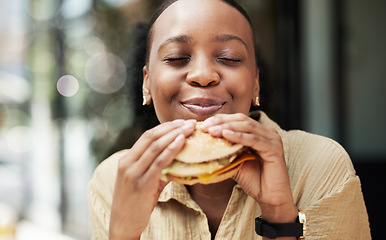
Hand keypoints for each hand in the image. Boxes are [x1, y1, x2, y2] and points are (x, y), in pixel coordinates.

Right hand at [109, 119, 195, 238]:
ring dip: (175, 135)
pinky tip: (182, 142)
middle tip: (189, 122)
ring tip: (190, 129)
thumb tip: (179, 159)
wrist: (123, 224)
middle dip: (172, 127)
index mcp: (126, 159)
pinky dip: (171, 150)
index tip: (181, 123)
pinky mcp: (142, 184)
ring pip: (156, 147)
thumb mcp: (144, 181)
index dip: (165, 127)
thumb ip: (157, 169)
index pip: (147, 136)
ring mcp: (133, 173)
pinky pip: (159, 162)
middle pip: (151, 137)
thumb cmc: (135, 203)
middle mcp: (127, 163)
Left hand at [200, 113, 296, 222]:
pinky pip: (253, 140)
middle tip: (205, 127)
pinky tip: (226, 135)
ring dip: (227, 127)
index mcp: (258, 132)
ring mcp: (272, 138)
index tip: (203, 125)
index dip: (220, 120)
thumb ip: (225, 151)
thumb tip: (203, 146)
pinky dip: (239, 136)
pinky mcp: (274, 148)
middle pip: (241, 120)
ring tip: (212, 131)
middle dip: (221, 122)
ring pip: (246, 127)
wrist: (270, 198)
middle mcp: (267, 132)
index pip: (237, 119)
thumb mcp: (235, 162)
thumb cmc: (254, 180)